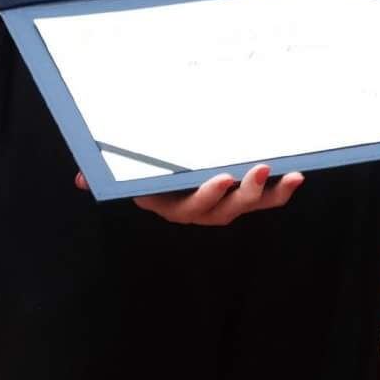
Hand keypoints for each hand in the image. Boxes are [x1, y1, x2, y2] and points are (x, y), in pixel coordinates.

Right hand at [75, 163, 303, 225]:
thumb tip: (81, 178)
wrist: (162, 172)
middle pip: (226, 208)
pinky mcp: (244, 196)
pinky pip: (266, 199)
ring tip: (288, 175)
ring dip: (270, 192)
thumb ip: (102, 172)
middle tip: (259, 170)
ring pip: (249, 204)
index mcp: (173, 204)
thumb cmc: (144, 169)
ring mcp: (225, 204)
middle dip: (245, 192)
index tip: (221, 178)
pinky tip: (297, 177)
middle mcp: (202, 209)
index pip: (190, 206)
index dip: (208, 195)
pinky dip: (282, 190)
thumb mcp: (124, 171)